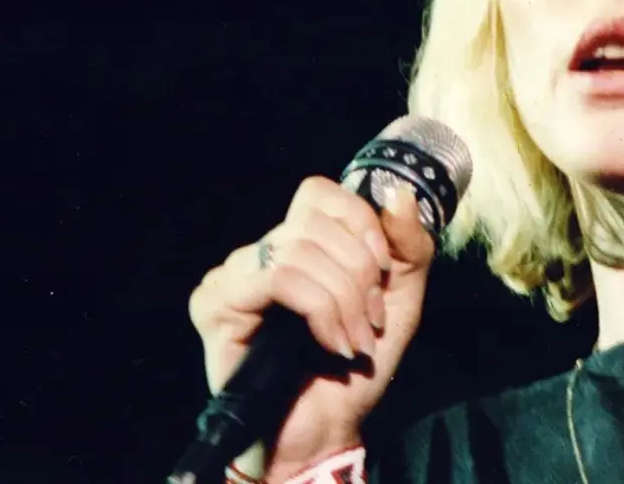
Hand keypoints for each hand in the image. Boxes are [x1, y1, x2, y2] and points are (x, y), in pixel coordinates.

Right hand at [188, 176, 434, 481]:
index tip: (382, 273)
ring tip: (353, 342)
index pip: (319, 193)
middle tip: (369, 322)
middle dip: (359, 275)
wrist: (326, 431)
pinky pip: (279, 277)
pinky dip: (319, 311)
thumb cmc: (355, 370)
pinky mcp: (214, 302)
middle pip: (316, 222)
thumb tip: (398, 194)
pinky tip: (329, 345)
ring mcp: (232, 274)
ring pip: (301, 249)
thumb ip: (408, 246)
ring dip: (343, 301)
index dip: (359, 223)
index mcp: (297, 244)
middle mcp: (259, 252)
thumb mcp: (399, 300)